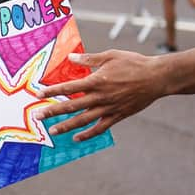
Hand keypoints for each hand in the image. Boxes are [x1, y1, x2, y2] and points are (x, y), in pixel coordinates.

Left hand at [34, 50, 166, 141]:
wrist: (157, 77)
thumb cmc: (133, 63)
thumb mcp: (110, 56)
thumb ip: (89, 59)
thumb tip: (71, 58)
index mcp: (96, 81)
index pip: (69, 87)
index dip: (52, 90)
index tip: (39, 93)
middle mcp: (100, 97)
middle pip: (72, 106)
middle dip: (53, 111)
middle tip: (37, 116)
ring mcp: (109, 108)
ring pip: (83, 120)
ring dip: (66, 125)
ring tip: (52, 130)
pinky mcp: (118, 115)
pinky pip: (100, 127)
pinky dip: (88, 134)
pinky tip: (76, 138)